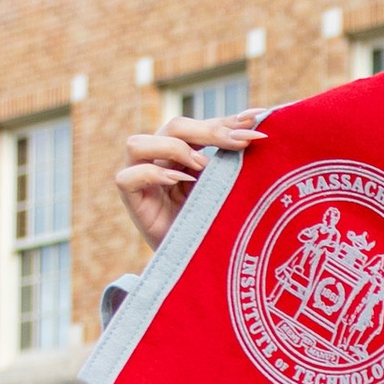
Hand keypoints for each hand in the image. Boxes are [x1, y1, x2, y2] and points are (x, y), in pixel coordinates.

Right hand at [115, 112, 263, 248]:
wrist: (200, 265)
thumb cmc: (215, 226)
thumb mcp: (225, 188)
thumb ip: (232, 161)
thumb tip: (256, 127)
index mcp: (183, 153)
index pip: (200, 126)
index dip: (225, 120)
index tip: (255, 118)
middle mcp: (159, 160)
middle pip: (173, 127)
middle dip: (209, 130)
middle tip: (240, 142)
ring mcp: (140, 178)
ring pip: (138, 144)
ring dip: (174, 149)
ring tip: (203, 166)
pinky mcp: (131, 200)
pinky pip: (127, 177)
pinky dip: (152, 174)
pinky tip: (178, 181)